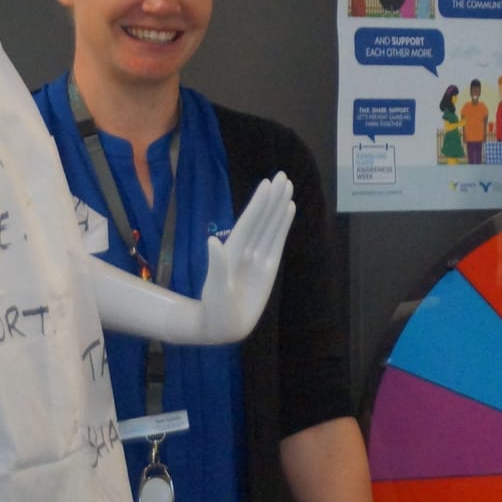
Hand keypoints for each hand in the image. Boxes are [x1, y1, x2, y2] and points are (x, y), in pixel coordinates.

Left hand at [194, 173, 295, 343]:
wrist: (221, 326)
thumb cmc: (214, 310)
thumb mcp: (215, 289)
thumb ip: (216, 265)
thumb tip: (212, 241)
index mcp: (233, 252)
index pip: (249, 222)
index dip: (258, 204)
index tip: (268, 184)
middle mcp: (246, 250)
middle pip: (262, 219)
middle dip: (272, 198)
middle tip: (283, 175)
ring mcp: (258, 258)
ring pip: (271, 227)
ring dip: (279, 207)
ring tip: (288, 187)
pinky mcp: (267, 268)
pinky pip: (277, 242)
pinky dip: (283, 226)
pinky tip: (289, 211)